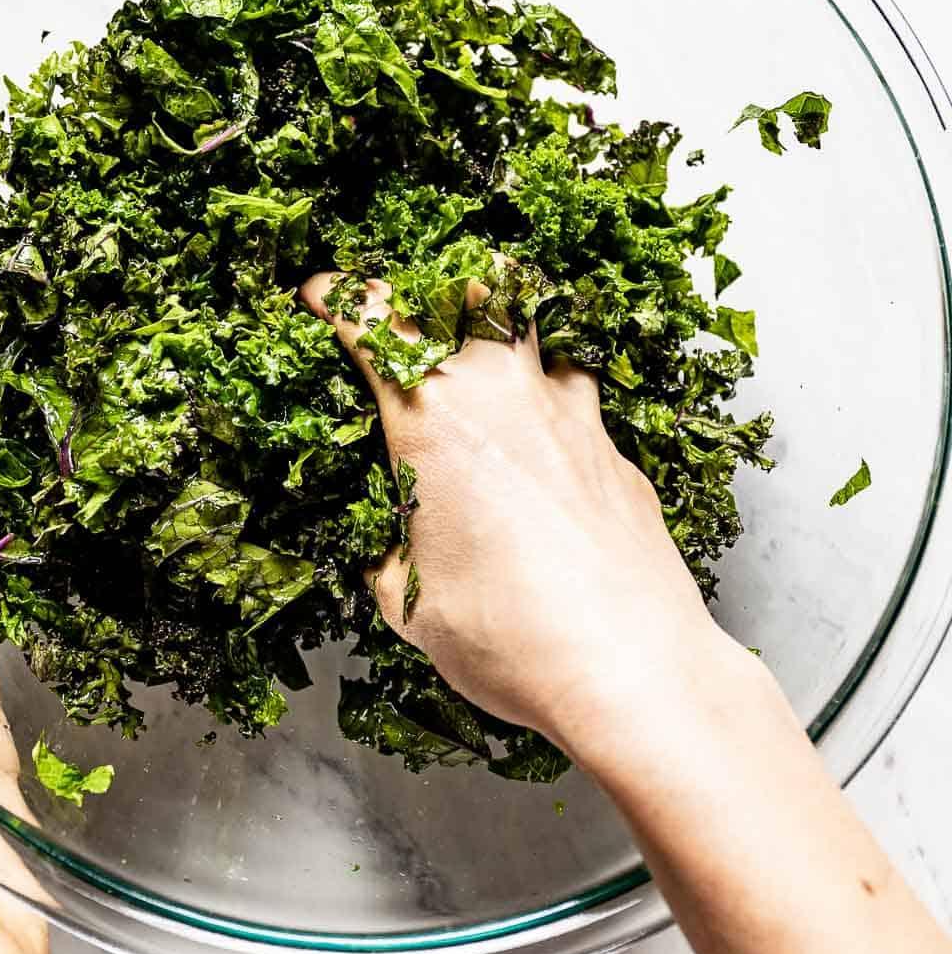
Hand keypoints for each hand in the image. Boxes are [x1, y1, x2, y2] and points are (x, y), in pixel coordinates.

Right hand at [301, 274, 751, 764]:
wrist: (629, 667)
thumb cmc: (508, 634)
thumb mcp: (409, 603)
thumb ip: (390, 554)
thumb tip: (392, 550)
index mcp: (434, 417)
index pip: (375, 322)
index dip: (341, 299)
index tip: (323, 296)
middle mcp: (505, 394)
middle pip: (470, 288)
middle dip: (430, 286)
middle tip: (409, 309)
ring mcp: (572, 415)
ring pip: (538, 328)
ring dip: (504, 329)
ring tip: (486, 360)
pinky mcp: (615, 451)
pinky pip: (579, 397)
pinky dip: (551, 401)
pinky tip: (545, 446)